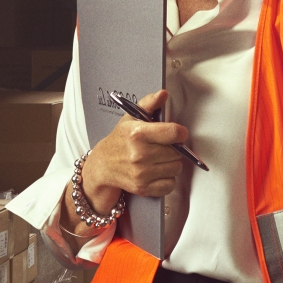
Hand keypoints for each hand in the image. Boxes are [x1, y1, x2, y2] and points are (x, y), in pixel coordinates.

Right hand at [80, 90, 187, 208]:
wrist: (102, 166)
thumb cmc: (119, 141)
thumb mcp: (131, 118)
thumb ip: (149, 104)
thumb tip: (162, 94)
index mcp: (138, 134)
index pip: (174, 133)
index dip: (180, 133)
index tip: (177, 134)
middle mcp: (139, 155)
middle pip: (177, 152)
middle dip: (173, 149)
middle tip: (162, 147)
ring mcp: (141, 173)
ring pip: (176, 168)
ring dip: (171, 164)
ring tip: (158, 159)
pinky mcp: (143, 188)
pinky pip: (170, 184)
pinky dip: (167, 179)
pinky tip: (157, 171)